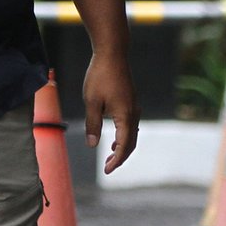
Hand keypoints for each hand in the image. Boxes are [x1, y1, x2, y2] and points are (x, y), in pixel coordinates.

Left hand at [83, 53, 139, 173]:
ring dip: (122, 147)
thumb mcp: (91, 101)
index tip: (108, 171)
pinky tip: (114, 138)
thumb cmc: (99, 76)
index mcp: (125, 116)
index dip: (116, 160)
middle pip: (131, 142)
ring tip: (109, 156)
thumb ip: (93, 124)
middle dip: (120, 157)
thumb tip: (93, 145)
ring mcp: (134, 107)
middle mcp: (134, 113)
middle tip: (108, 168)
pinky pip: (130, 124)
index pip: (124, 145)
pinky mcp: (131, 101)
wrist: (112, 54)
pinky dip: (124, 136)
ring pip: (132, 134)